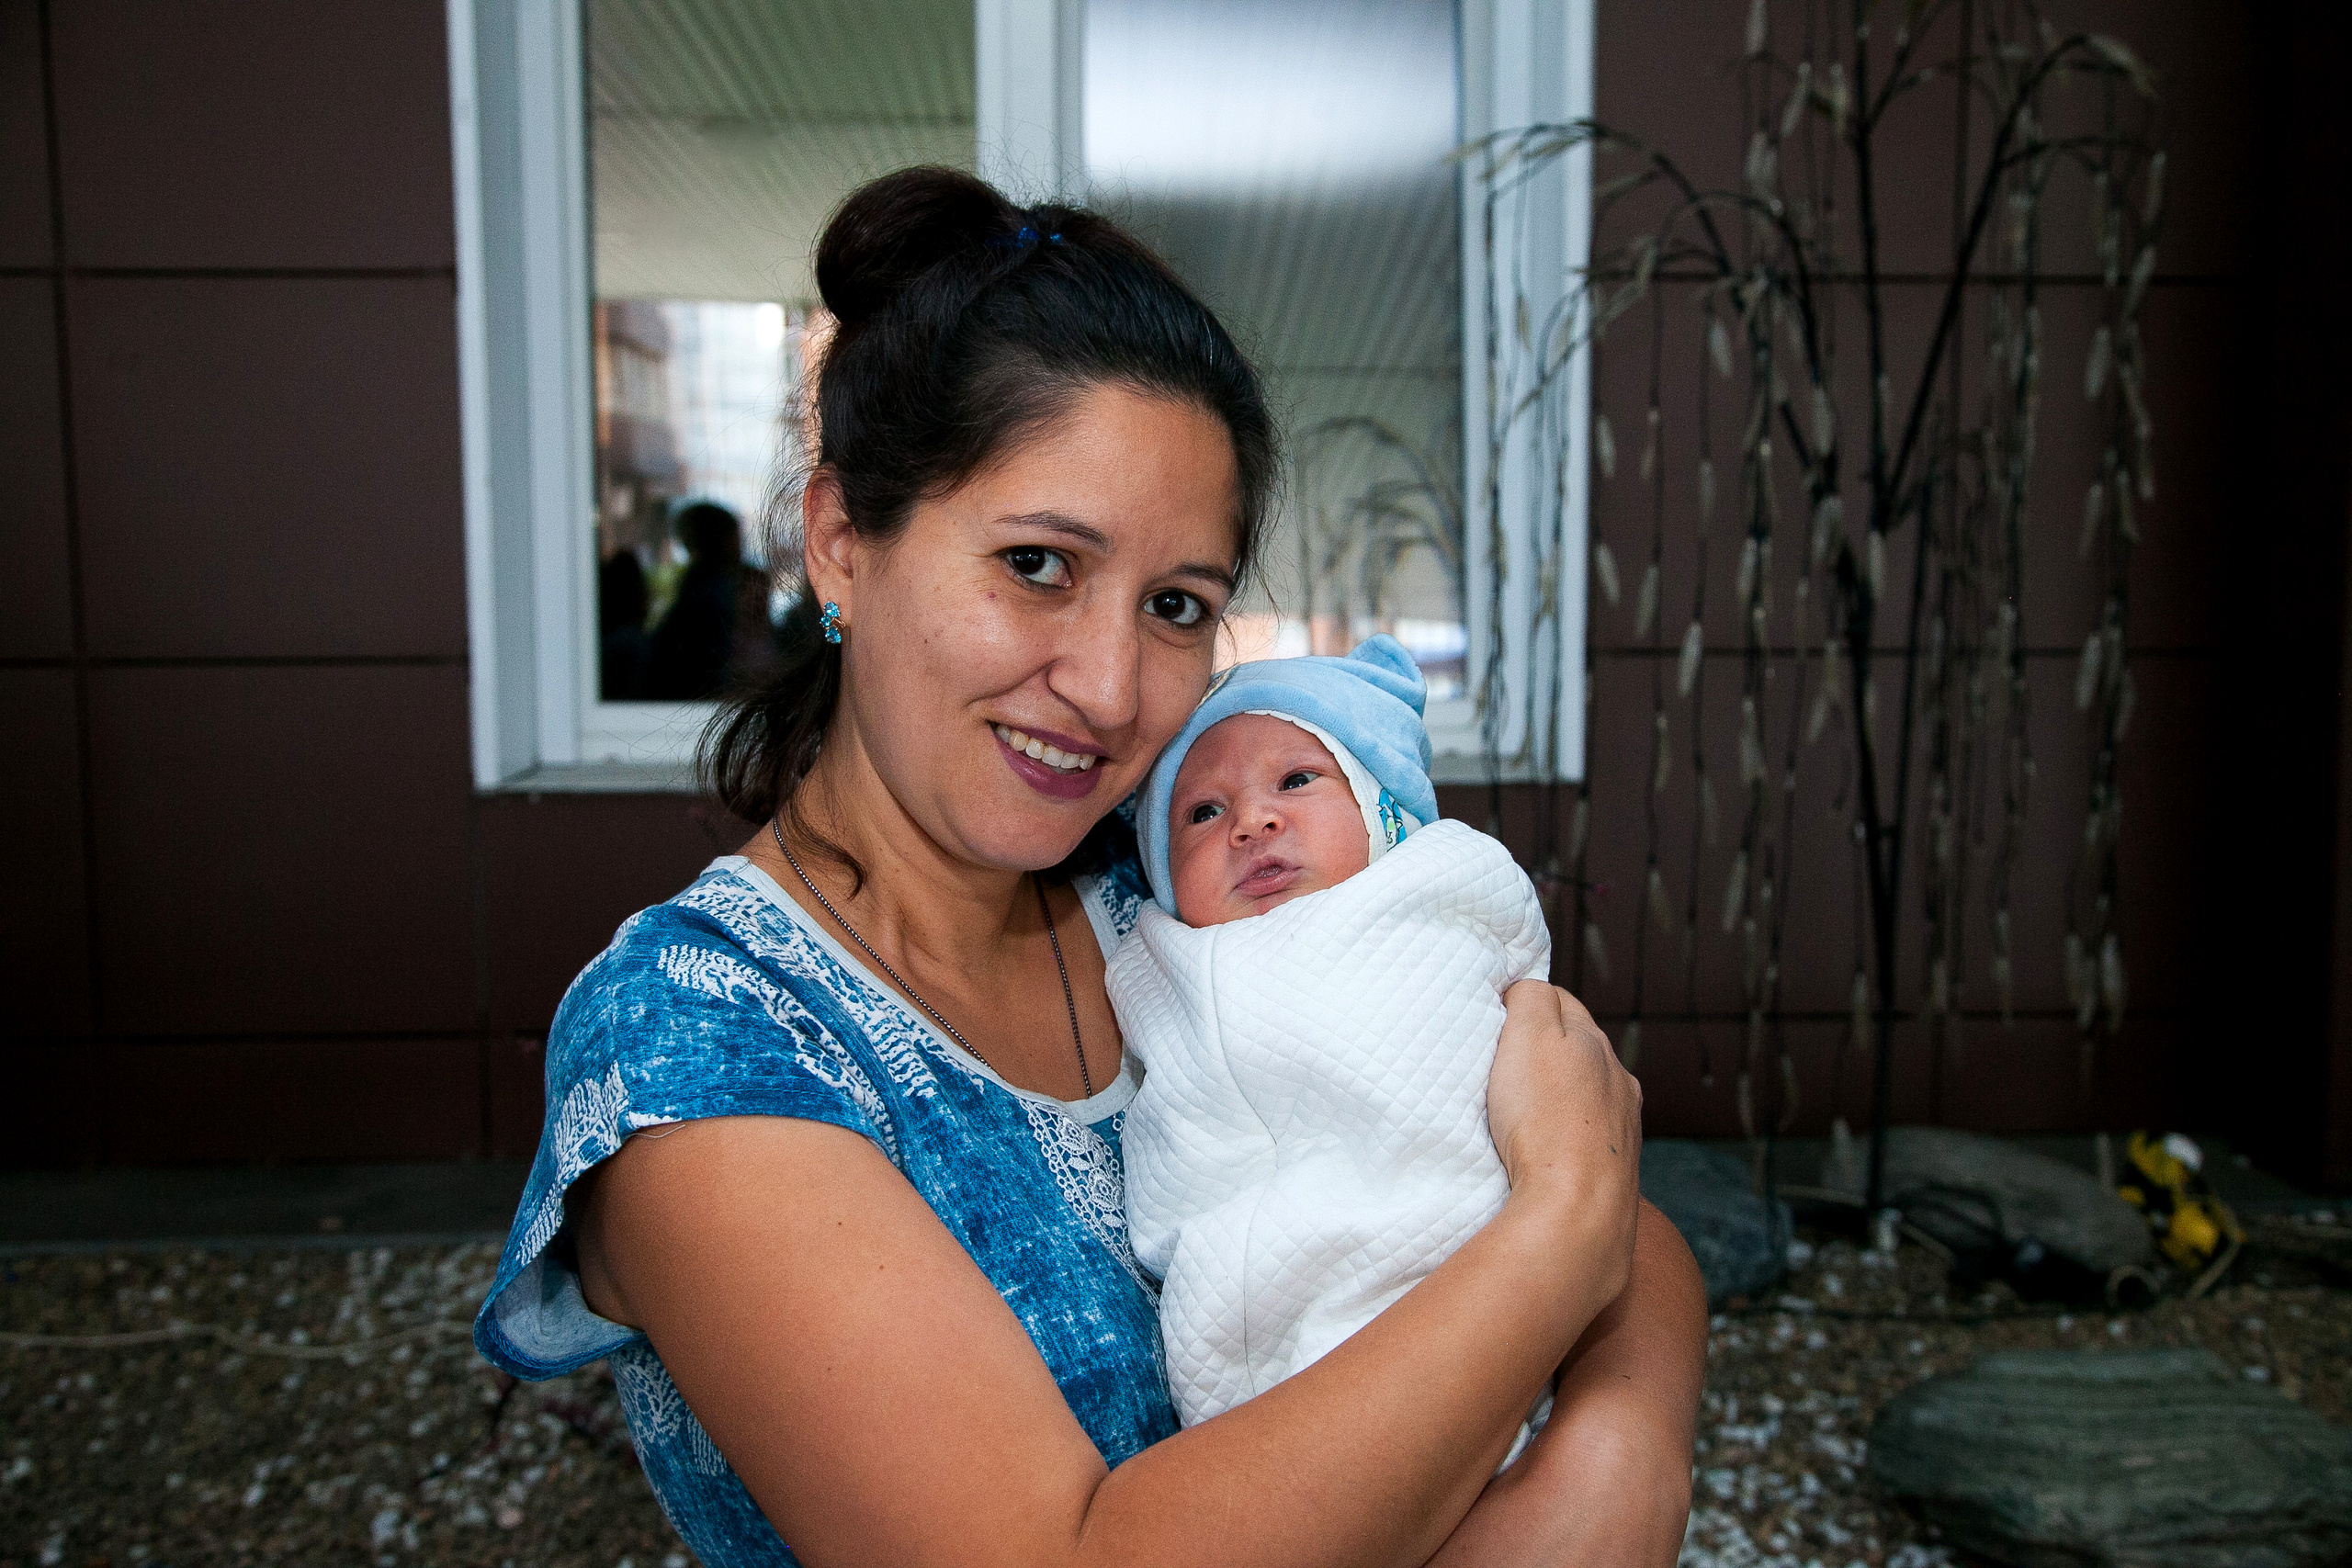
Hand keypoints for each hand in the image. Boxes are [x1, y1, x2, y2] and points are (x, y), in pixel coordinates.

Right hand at [1486, 982, 1642, 1297]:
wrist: (1576, 1214)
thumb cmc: (1546, 1121)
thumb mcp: (1529, 1036)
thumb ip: (1531, 999)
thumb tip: (1528, 989)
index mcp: (1598, 1046)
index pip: (1560, 1001)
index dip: (1523, 1004)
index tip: (1491, 1020)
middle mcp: (1619, 1084)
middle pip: (1575, 1051)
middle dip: (1541, 1051)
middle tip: (1497, 1066)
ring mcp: (1620, 1132)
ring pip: (1582, 1098)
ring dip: (1554, 1098)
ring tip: (1516, 1114)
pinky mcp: (1612, 1175)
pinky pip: (1582, 1142)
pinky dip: (1562, 1138)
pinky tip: (1540, 1153)